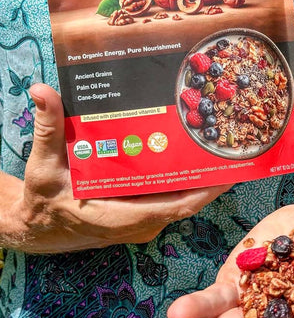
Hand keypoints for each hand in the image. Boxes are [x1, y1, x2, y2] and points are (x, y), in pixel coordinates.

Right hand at [4, 83, 229, 252]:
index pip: (173, 208)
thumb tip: (41, 91)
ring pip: (180, 201)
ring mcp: (141, 221)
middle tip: (230, 148)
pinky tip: (192, 158)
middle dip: (210, 178)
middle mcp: (137, 223)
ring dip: (200, 179)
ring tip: (218, 148)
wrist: (39, 227)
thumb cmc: (45, 201)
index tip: (226, 174)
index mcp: (119, 217)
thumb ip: (47, 129)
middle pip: (185, 201)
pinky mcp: (141, 215)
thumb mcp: (44, 166)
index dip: (203, 192)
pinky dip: (184, 182)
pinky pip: (170, 200)